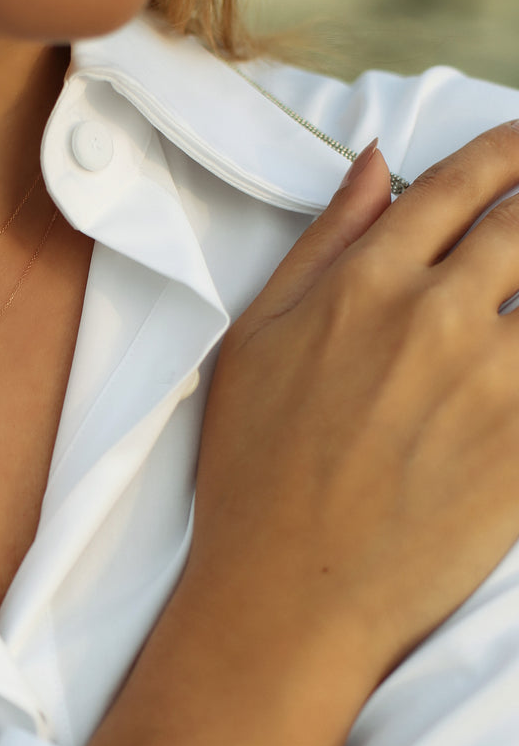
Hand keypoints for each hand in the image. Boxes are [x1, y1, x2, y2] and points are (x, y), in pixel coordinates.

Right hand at [89, 125, 518, 745]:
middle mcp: (438, 316)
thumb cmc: (253, 471)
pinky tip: (517, 370)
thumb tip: (375, 165)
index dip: (508, 152)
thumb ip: (322, 243)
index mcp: (367, 283)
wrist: (285, 592)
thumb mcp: (254, 341)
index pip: (463, 183)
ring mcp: (493, 381)